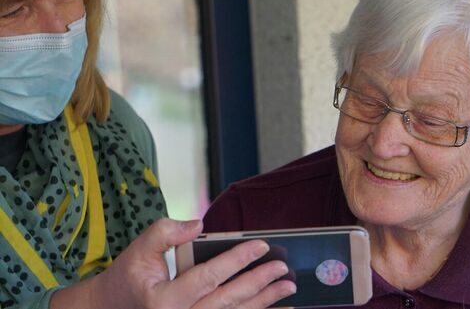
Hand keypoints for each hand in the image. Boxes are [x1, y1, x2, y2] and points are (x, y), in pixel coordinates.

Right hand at [51, 218, 295, 308]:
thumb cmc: (129, 278)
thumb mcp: (138, 249)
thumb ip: (165, 232)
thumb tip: (198, 224)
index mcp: (164, 300)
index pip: (208, 276)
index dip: (237, 260)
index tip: (261, 245)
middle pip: (228, 300)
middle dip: (259, 283)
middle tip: (282, 268)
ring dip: (263, 302)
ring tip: (287, 288)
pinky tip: (272, 307)